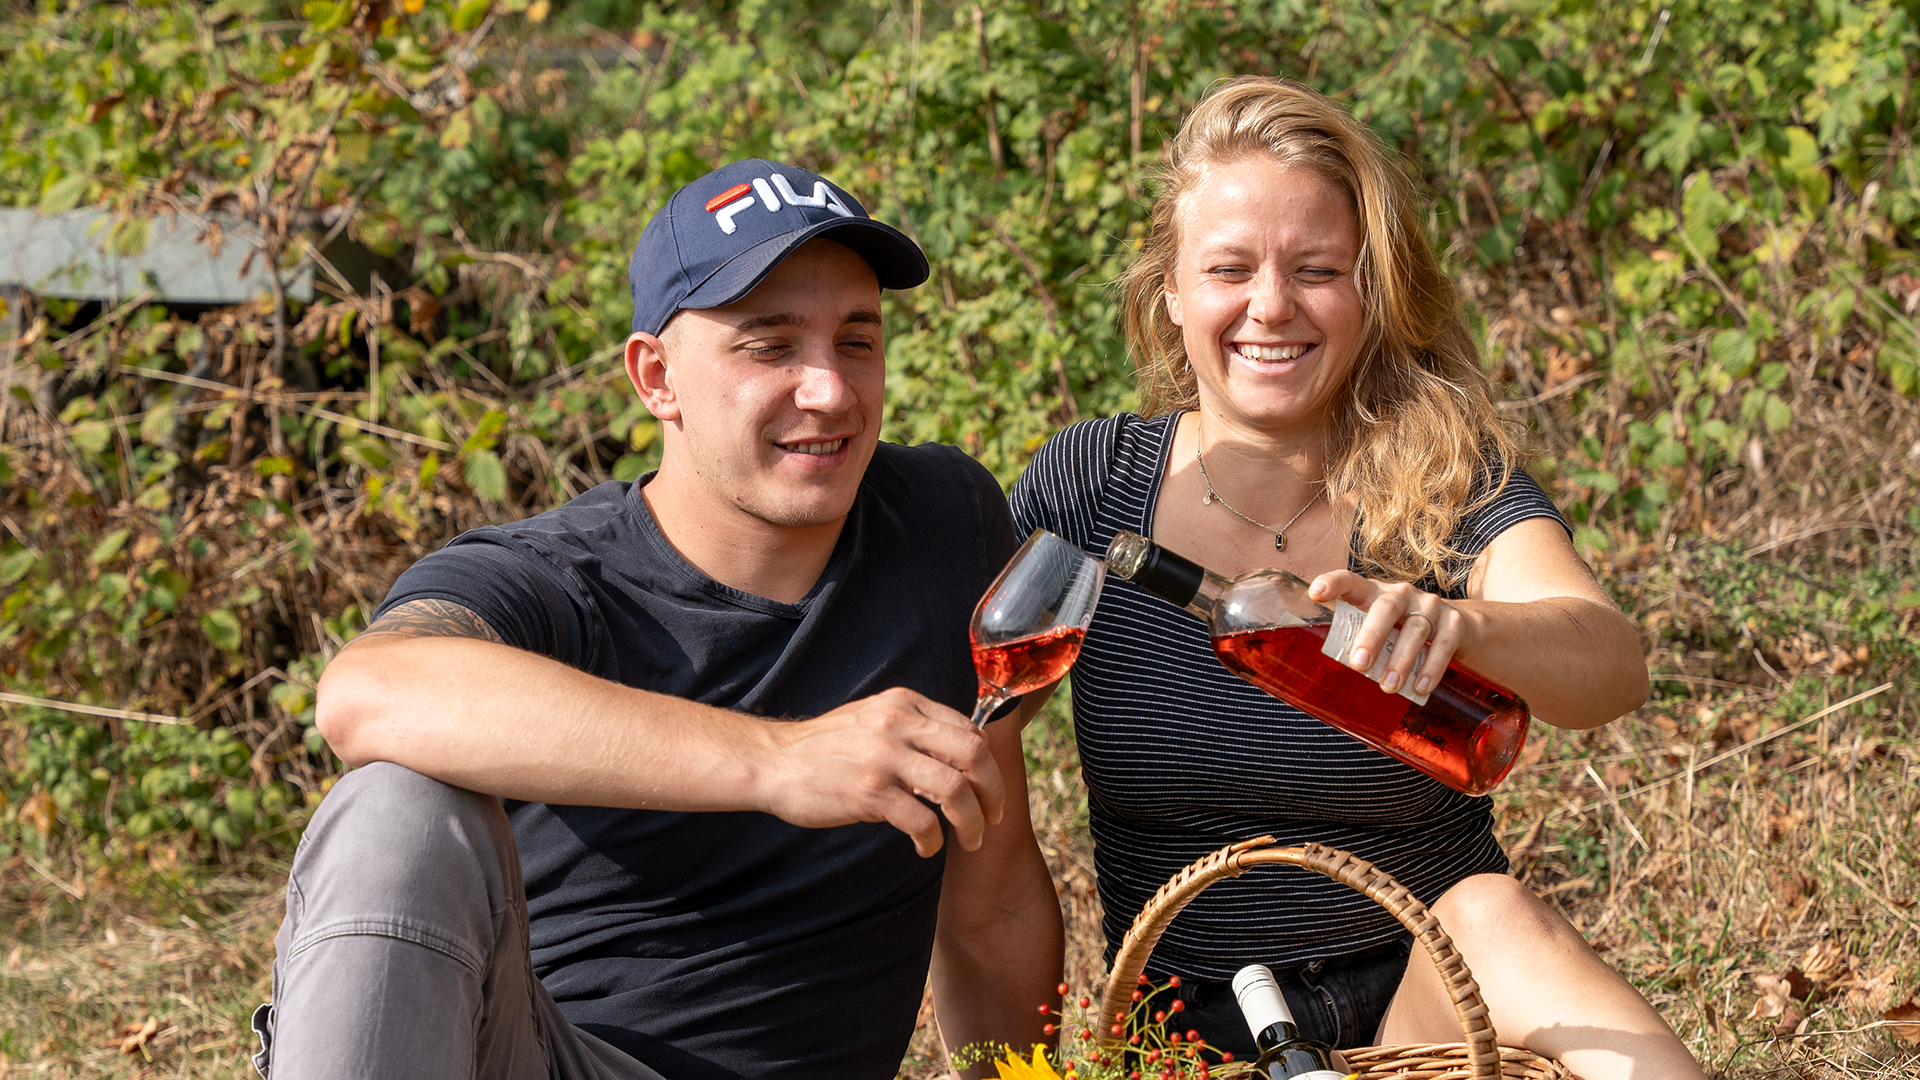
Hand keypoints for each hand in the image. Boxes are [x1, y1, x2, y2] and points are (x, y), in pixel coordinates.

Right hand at [753, 688, 1005, 857]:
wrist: (773, 762)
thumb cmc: (825, 748)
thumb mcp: (873, 719)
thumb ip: (913, 729)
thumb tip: (958, 758)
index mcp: (905, 703)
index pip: (969, 729)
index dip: (988, 764)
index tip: (988, 790)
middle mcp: (899, 724)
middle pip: (974, 754)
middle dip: (993, 792)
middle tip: (992, 818)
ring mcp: (885, 757)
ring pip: (956, 790)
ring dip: (972, 823)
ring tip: (970, 840)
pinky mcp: (870, 791)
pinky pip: (923, 821)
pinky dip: (933, 841)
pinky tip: (926, 848)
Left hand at [1308, 571, 1473, 697]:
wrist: (1459, 627)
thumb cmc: (1403, 630)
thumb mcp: (1380, 629)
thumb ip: (1358, 640)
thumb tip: (1328, 672)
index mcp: (1375, 593)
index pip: (1351, 581)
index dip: (1333, 583)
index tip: (1315, 593)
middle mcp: (1402, 594)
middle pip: (1385, 608)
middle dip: (1371, 636)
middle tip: (1359, 665)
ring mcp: (1430, 605)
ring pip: (1415, 630)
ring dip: (1401, 661)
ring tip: (1388, 686)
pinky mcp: (1454, 622)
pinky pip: (1442, 645)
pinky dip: (1431, 668)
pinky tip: (1420, 687)